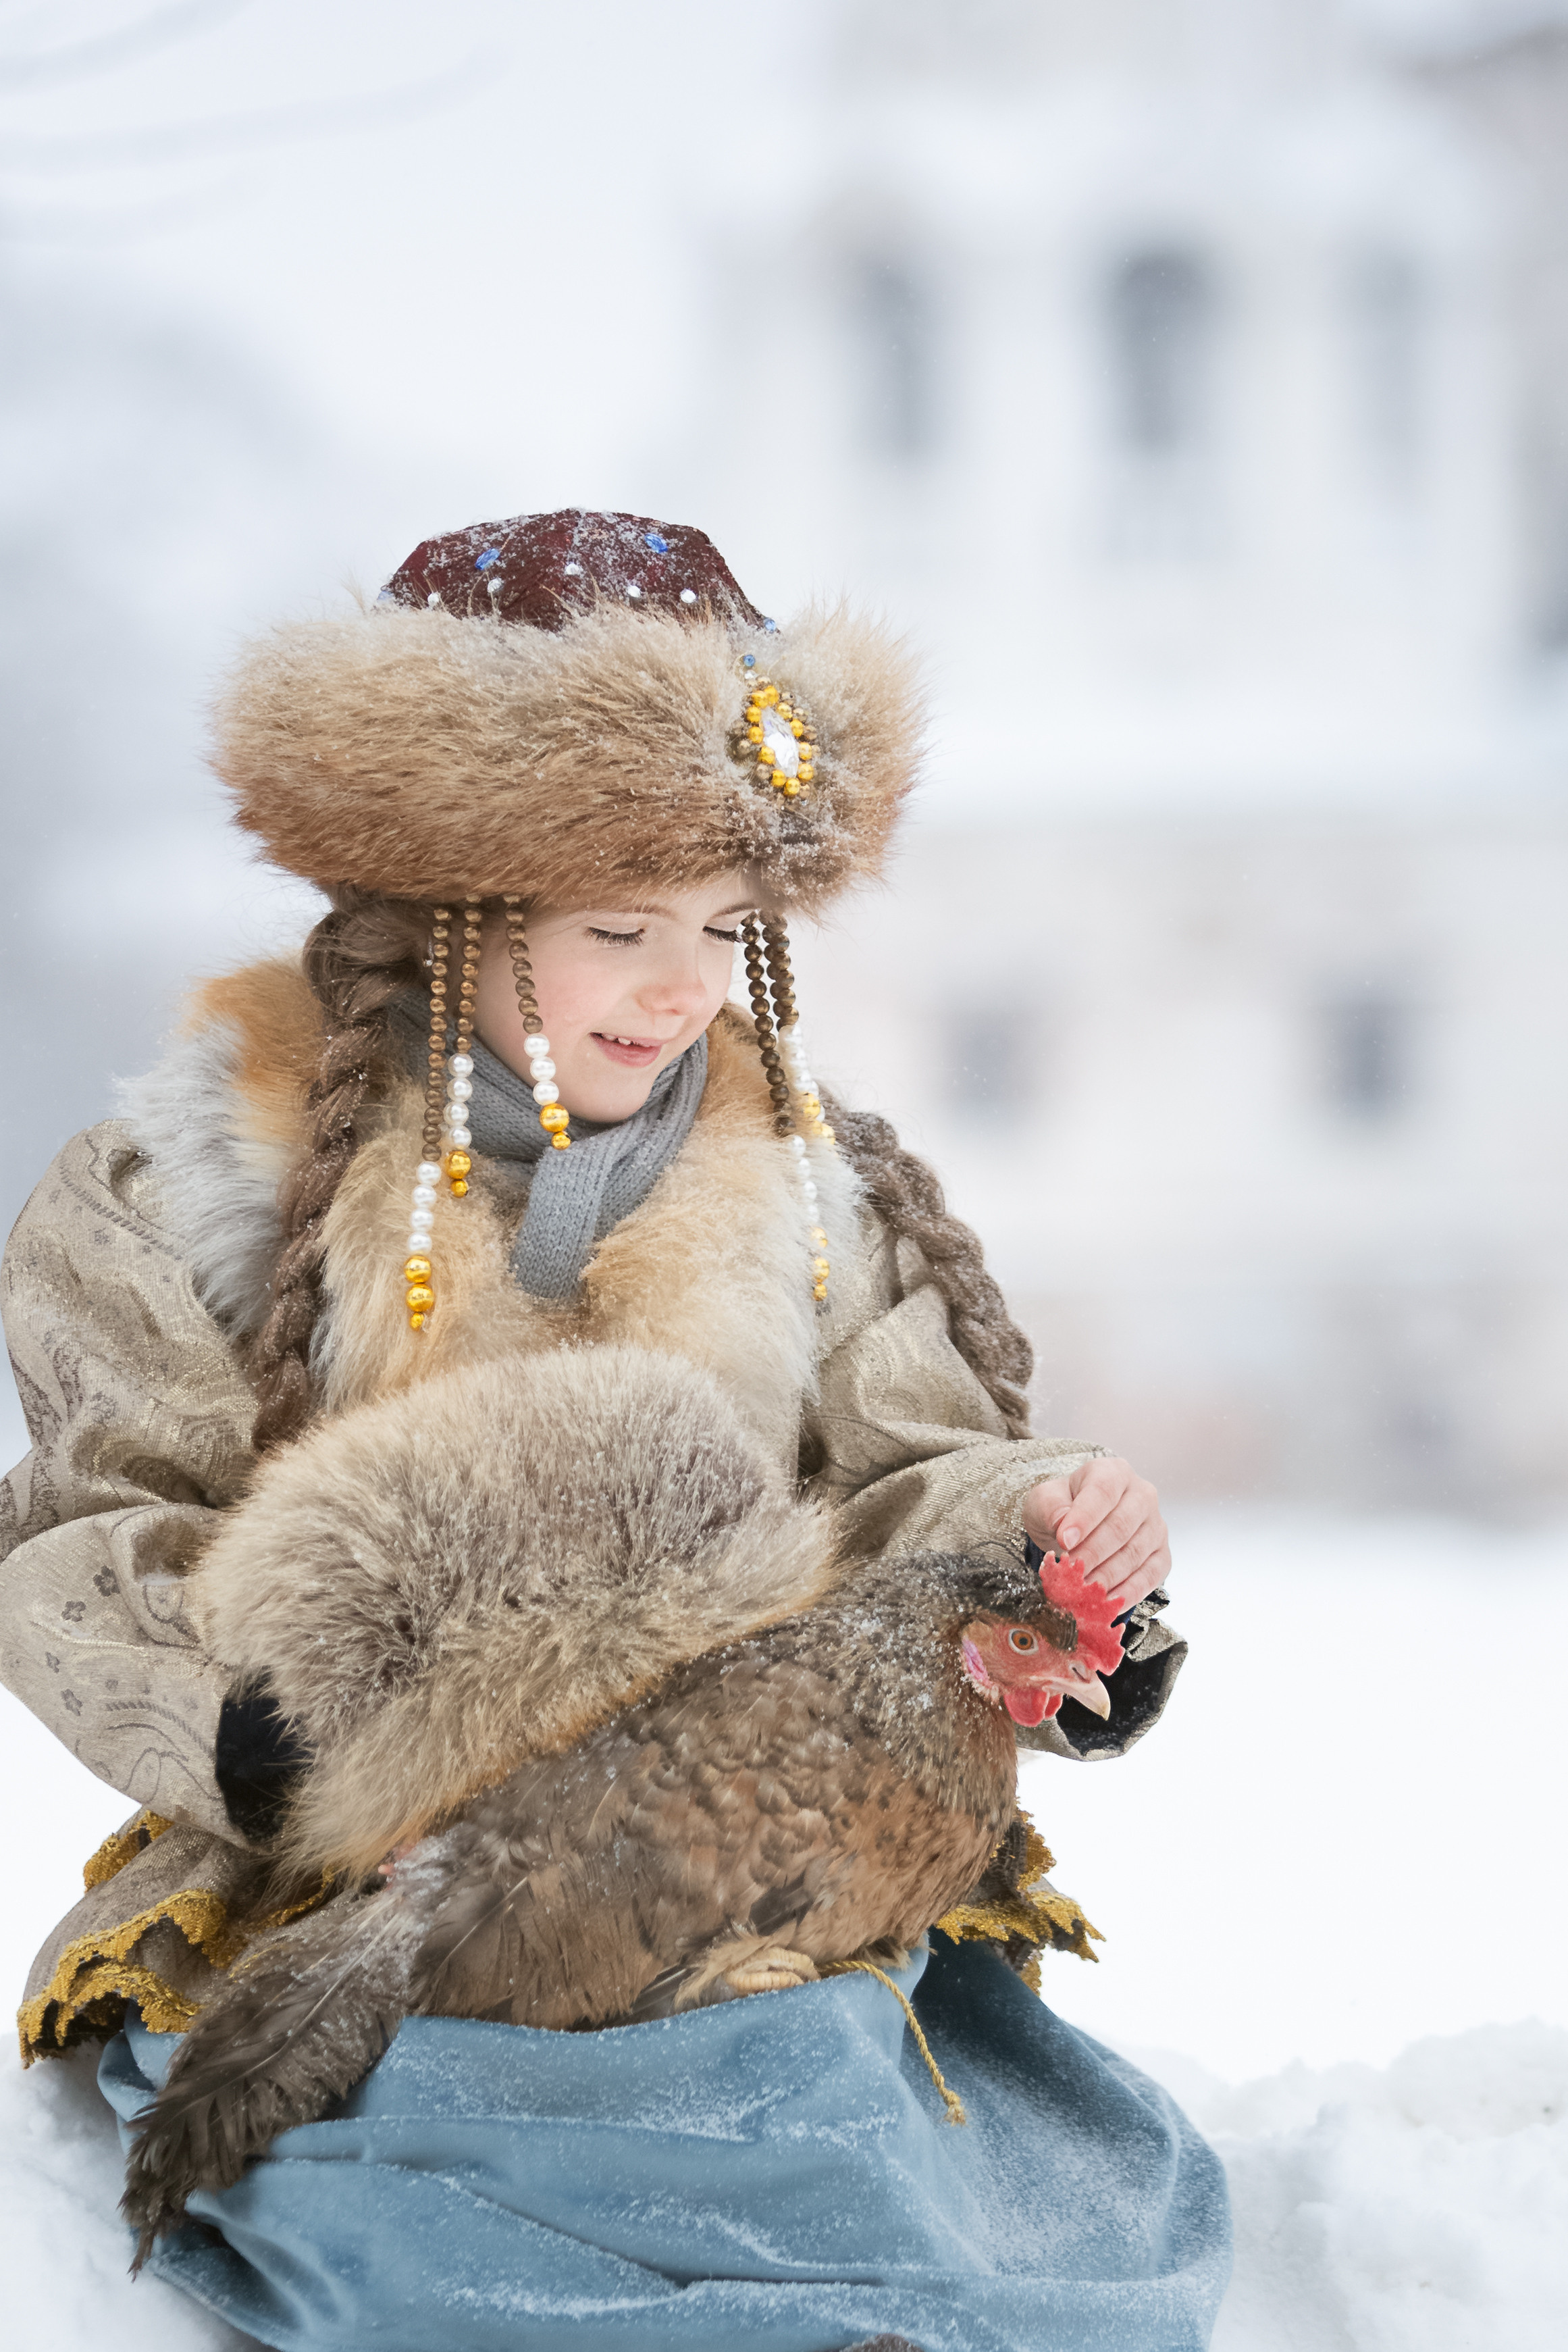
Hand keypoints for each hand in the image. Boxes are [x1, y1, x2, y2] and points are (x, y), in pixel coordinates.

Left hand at [1020, 1456, 1169, 1611]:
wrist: (1077, 1527)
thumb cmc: (1062, 1508)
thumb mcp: (1045, 1500)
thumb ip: (1051, 1508)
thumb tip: (1064, 1526)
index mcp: (1113, 1472)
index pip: (1102, 1491)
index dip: (1084, 1518)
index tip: (1064, 1541)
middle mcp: (1142, 1494)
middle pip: (1121, 1526)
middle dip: (1093, 1553)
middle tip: (1071, 1572)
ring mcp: (1156, 1525)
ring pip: (1135, 1553)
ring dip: (1108, 1576)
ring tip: (1084, 1592)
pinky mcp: (1162, 1553)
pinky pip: (1152, 1575)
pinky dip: (1130, 1592)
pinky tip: (1108, 1603)